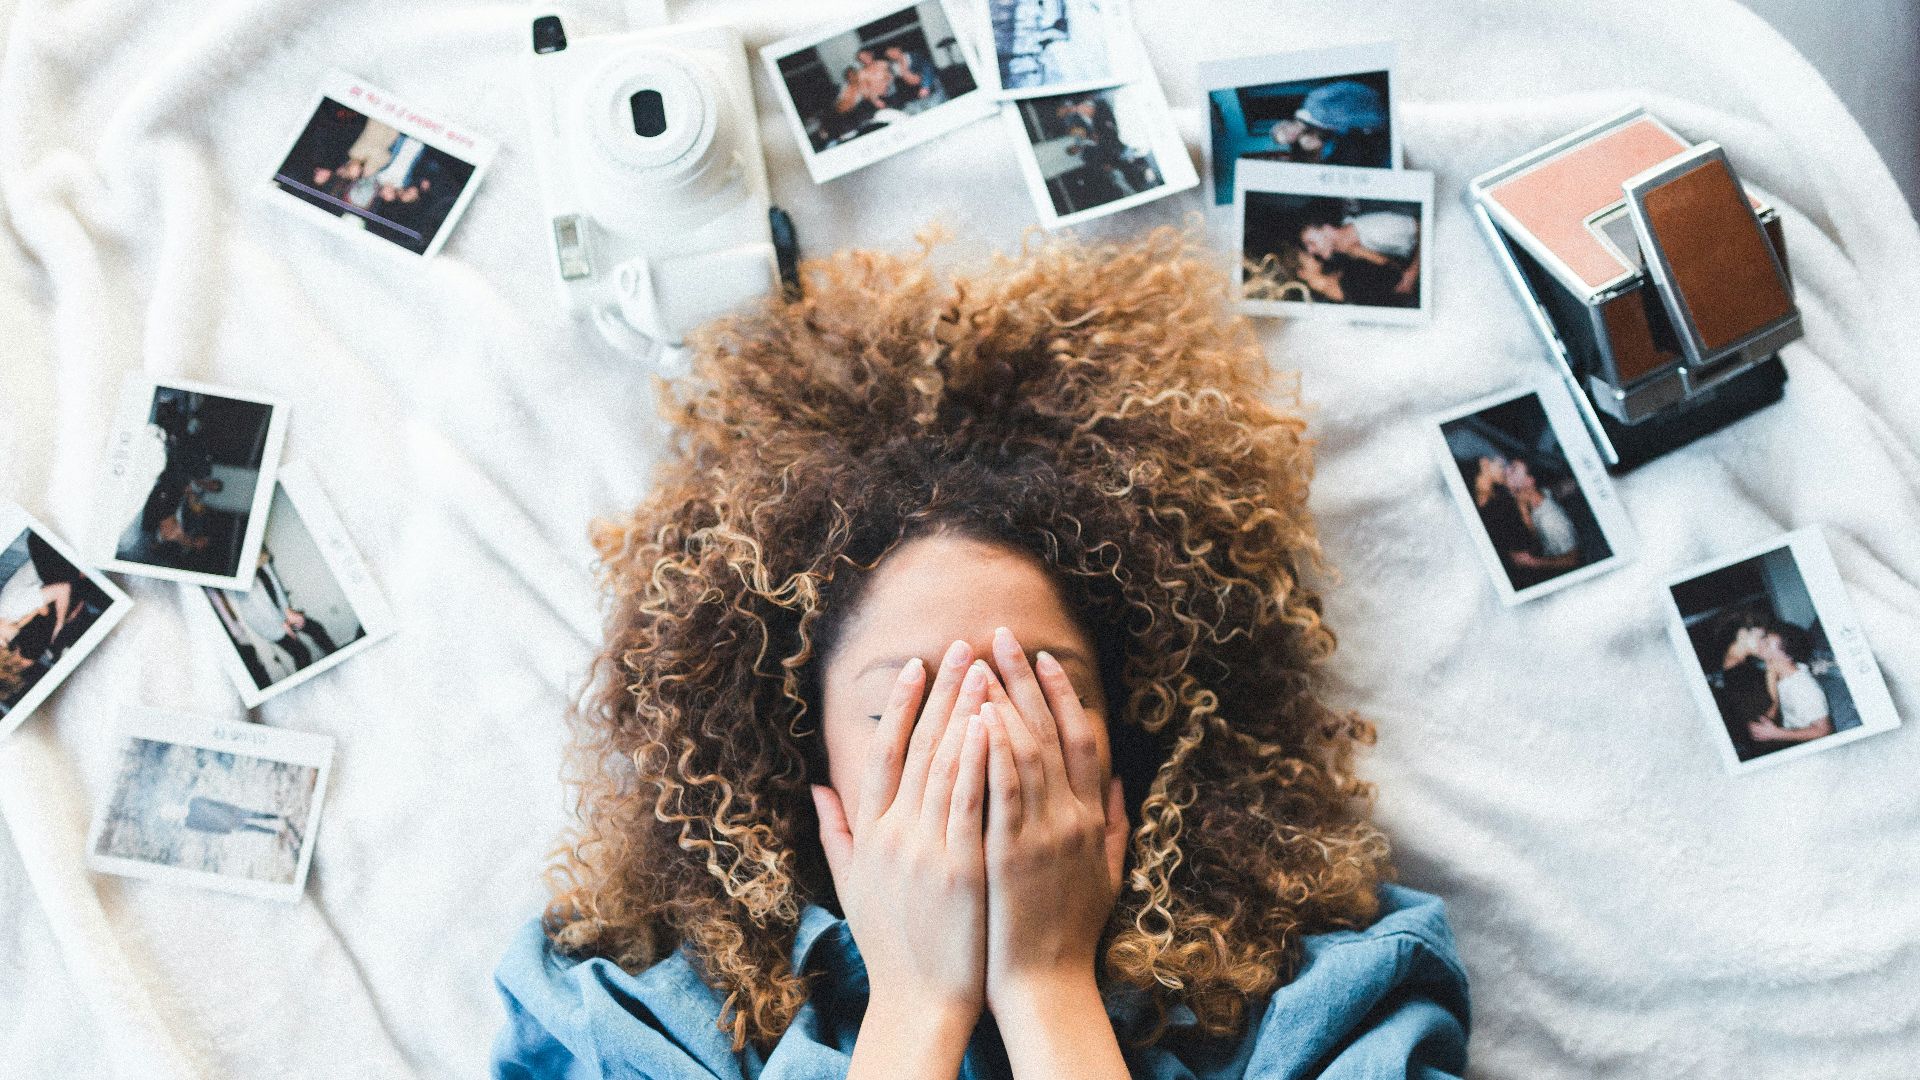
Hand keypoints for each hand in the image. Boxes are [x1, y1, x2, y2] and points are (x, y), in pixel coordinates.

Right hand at [812, 642, 993, 1019]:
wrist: (919, 1000)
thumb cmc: (892, 944)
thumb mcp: (852, 884)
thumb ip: (836, 832)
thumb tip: (817, 788)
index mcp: (872, 834)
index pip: (884, 753)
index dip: (900, 706)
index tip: (917, 666)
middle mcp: (894, 833)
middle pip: (919, 747)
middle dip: (941, 692)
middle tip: (961, 646)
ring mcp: (926, 849)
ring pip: (945, 765)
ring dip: (964, 711)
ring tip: (983, 668)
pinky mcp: (959, 867)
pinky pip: (970, 801)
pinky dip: (978, 759)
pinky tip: (990, 722)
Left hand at [978, 627, 1126, 1007]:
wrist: (1048, 986)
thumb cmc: (1069, 934)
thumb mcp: (1108, 874)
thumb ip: (1116, 824)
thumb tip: (1121, 782)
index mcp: (1092, 819)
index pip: (1080, 739)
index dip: (1062, 694)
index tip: (1042, 657)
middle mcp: (1073, 817)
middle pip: (1050, 731)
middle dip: (1023, 679)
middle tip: (1000, 636)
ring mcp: (1044, 834)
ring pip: (1025, 751)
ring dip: (1002, 701)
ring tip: (979, 662)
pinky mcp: (1013, 854)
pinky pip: (1003, 790)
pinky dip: (994, 750)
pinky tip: (978, 716)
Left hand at [1748, 717, 1786, 741]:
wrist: (1776, 733)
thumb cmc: (1772, 727)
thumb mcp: (1768, 722)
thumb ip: (1763, 719)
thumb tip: (1760, 716)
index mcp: (1762, 727)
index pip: (1754, 725)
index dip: (1751, 724)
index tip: (1750, 723)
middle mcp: (1761, 731)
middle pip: (1753, 730)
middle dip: (1750, 728)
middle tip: (1749, 726)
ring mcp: (1762, 735)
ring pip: (1754, 734)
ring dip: (1752, 732)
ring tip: (1750, 731)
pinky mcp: (1763, 738)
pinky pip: (1757, 739)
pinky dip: (1754, 737)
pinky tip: (1753, 736)